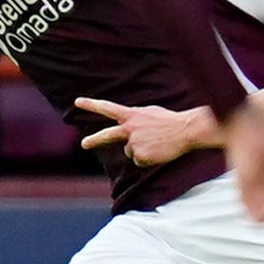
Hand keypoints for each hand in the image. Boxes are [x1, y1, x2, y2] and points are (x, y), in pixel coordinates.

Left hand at [76, 96, 217, 167]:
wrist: (186, 130)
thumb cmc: (170, 121)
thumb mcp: (149, 113)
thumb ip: (135, 120)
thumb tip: (128, 133)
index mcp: (132, 115)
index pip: (108, 108)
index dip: (91, 105)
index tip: (77, 102)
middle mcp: (129, 129)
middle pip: (107, 135)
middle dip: (93, 140)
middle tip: (83, 144)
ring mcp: (134, 143)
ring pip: (131, 152)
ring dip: (142, 150)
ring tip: (157, 143)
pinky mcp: (140, 156)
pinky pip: (140, 161)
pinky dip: (148, 159)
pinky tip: (158, 151)